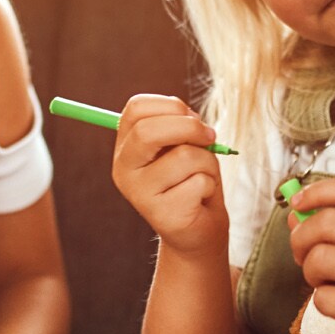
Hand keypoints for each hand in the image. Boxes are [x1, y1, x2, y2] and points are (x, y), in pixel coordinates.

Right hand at [112, 94, 230, 257]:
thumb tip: (190, 119)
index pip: (136, 108)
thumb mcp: (184, 144)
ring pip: (184, 156)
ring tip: (203, 175)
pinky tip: (200, 198)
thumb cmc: (192, 179)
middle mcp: (124, 170)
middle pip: (148, 131)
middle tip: (210, 137)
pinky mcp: (162, 215)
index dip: (170, 105)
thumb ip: (180, 126)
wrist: (198, 229)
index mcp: (125, 147)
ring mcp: (139, 194)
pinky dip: (210, 185)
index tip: (191, 116)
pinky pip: (198, 182)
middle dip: (189, 127)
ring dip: (208, 161)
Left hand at [286, 177, 334, 333]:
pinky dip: (323, 303)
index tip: (298, 201)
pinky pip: (323, 298)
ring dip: (310, 273)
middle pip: (327, 222)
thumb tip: (296, 217)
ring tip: (326, 283)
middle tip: (302, 254)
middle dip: (301, 237)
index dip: (320, 190)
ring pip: (319, 259)